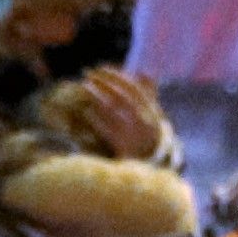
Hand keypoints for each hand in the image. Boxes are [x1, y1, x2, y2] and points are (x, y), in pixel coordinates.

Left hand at [51, 68, 169, 160]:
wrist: (148, 168)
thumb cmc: (149, 138)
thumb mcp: (153, 116)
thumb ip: (149, 94)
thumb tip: (145, 71)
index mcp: (153, 112)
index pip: (134, 88)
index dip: (117, 76)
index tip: (101, 68)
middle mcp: (145, 121)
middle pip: (122, 97)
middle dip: (104, 82)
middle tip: (87, 73)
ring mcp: (134, 134)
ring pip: (113, 110)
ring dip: (98, 96)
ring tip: (83, 87)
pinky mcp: (123, 147)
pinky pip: (108, 130)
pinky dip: (98, 120)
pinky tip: (86, 111)